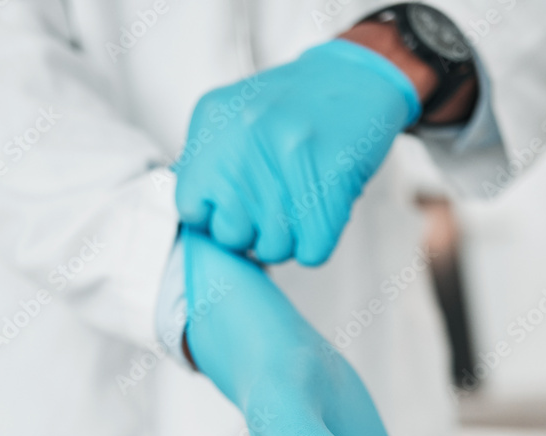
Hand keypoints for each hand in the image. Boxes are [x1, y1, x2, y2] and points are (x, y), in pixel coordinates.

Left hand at [175, 39, 420, 265]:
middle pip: (232, 236)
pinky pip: (312, 249)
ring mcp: (289, 159)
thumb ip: (206, 164)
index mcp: (216, 126)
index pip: (192, 209)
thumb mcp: (233, 119)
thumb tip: (200, 216)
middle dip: (252, 233)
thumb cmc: (293, 106)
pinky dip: (317, 241)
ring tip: (297, 207)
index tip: (232, 211)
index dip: (215, 219)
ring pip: (273, 248)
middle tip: (271, 208)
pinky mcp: (331, 179)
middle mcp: (247, 141)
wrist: (354, 77)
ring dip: (287, 240)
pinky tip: (319, 213)